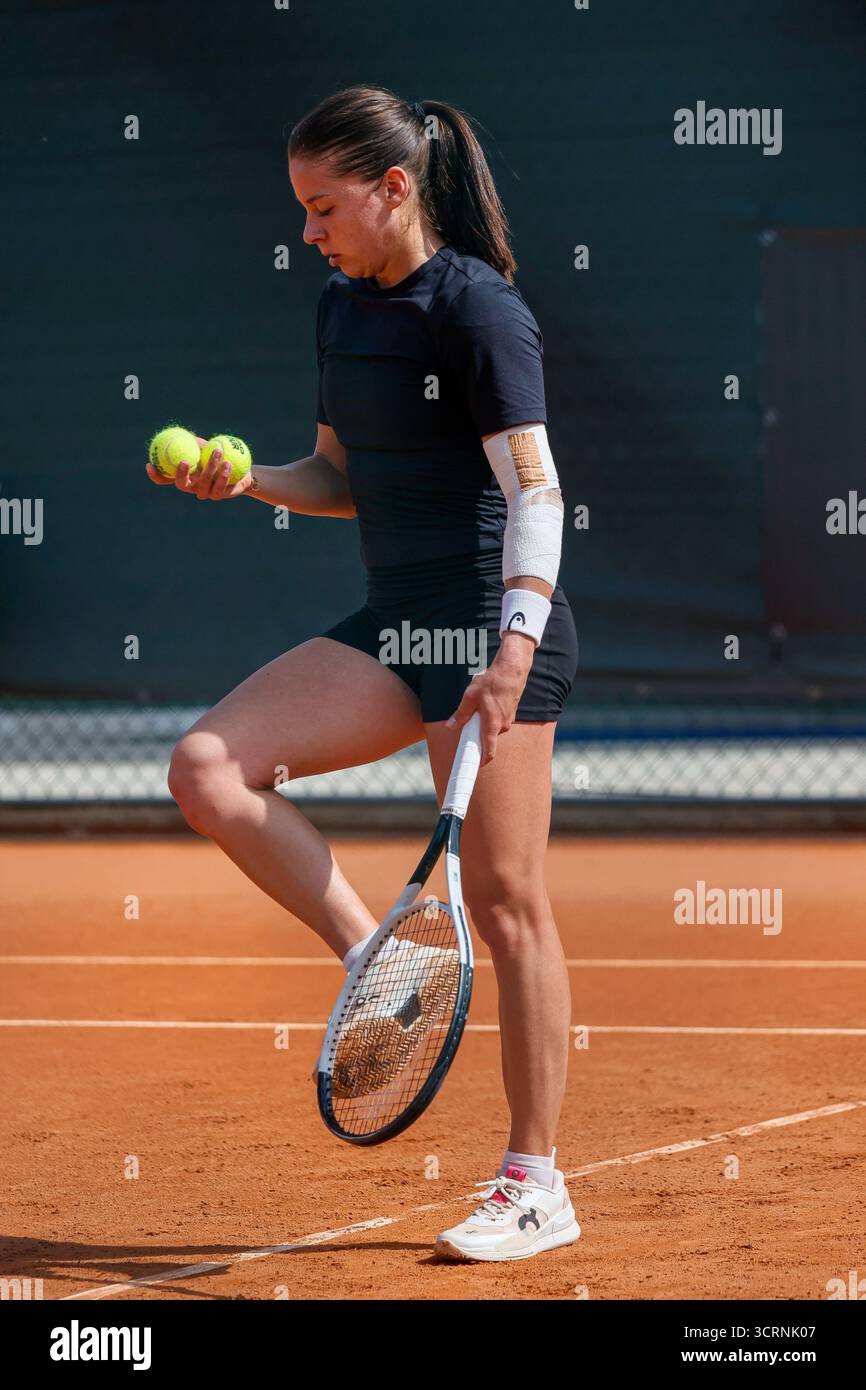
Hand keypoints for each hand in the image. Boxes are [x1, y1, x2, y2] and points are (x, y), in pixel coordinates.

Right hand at [145, 436, 254, 498]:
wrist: (242, 471)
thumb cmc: (220, 456)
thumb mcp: (205, 447)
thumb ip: (193, 441)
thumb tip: (178, 431)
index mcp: (185, 477)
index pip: (166, 479)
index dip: (156, 475)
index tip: (149, 464)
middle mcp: (192, 487)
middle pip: (182, 484)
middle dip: (181, 474)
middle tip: (184, 460)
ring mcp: (205, 493)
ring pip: (204, 483)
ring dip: (210, 466)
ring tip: (217, 451)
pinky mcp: (220, 495)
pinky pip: (220, 486)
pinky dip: (224, 474)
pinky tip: (228, 463)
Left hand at [446, 632, 534, 763]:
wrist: (512, 668)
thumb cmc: (492, 681)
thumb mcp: (470, 696)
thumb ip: (461, 713)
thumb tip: (451, 726)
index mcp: (492, 725)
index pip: (489, 752)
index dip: (481, 762)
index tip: (473, 767)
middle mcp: (503, 725)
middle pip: (487, 738)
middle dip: (477, 734)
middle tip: (466, 725)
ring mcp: (508, 719)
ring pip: (492, 727)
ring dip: (483, 722)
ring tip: (478, 705)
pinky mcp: (510, 712)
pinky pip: (497, 719)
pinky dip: (490, 715)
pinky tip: (487, 700)